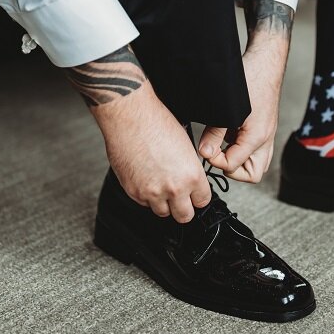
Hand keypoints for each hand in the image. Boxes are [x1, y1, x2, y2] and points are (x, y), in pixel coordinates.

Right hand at [67, 46, 209, 222]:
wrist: (130, 117)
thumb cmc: (157, 123)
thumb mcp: (186, 146)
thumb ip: (189, 169)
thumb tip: (190, 182)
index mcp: (192, 175)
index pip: (203, 202)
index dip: (198, 197)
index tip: (194, 194)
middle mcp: (174, 188)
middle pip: (184, 216)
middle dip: (183, 207)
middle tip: (179, 197)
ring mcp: (152, 193)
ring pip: (162, 212)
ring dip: (163, 203)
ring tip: (160, 185)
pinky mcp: (133, 191)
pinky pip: (144, 203)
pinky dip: (146, 196)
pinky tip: (145, 178)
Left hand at [198, 0, 292, 182]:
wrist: (265, 62)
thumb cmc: (250, 79)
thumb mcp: (227, 108)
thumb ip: (214, 134)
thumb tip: (203, 153)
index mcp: (257, 138)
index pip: (233, 166)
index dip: (214, 160)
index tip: (204, 148)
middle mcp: (265, 140)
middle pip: (251, 174)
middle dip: (232, 169)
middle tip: (216, 154)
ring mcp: (267, 135)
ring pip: (256, 165)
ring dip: (238, 162)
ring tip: (223, 147)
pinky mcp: (264, 129)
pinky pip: (255, 151)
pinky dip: (241, 150)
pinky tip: (229, 135)